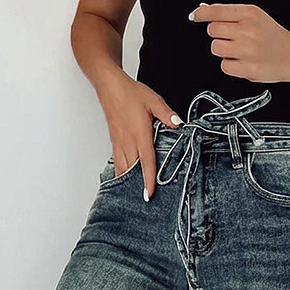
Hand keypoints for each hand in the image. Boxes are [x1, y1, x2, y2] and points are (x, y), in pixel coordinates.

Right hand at [96, 73, 182, 199]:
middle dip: (137, 187)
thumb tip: (179, 125)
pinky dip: (121, 175)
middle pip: (132, 171)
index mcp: (139, 134)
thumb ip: (167, 114)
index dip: (148, 179)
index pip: (146, 161)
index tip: (149, 194)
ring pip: (122, 169)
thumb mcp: (153, 100)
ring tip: (134, 197)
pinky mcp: (115, 143)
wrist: (109, 86)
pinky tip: (125, 182)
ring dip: (127, 184)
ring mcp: (119, 144)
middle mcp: (127, 142)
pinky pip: (117, 164)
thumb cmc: (131, 93)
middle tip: (145, 202)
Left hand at [189, 2, 289, 82]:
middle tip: (232, 39)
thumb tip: (204, 10)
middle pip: (213, 30)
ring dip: (223, 51)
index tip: (194, 16)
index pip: (216, 11)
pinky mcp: (247, 68)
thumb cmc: (272, 36)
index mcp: (249, 13)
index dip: (201, 14)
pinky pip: (224, 66)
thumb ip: (232, 14)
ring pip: (215, 48)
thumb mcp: (256, 17)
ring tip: (238, 51)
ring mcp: (247, 50)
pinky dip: (230, 66)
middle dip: (218, 34)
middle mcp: (247, 30)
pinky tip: (243, 62)